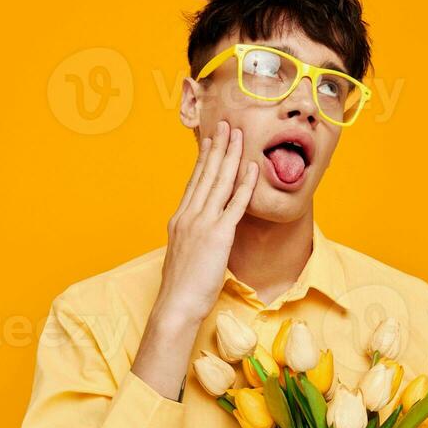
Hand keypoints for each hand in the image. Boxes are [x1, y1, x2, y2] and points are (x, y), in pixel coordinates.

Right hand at [131, 120, 257, 399]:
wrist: (176, 304)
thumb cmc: (181, 288)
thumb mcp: (184, 255)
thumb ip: (193, 239)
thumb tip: (202, 236)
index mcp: (180, 219)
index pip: (195, 182)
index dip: (204, 158)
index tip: (212, 140)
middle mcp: (189, 215)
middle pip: (206, 174)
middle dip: (218, 147)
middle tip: (227, 123)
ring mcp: (203, 223)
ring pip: (219, 181)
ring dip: (231, 155)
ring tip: (239, 134)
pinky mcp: (218, 234)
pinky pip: (234, 203)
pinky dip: (244, 183)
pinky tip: (251, 167)